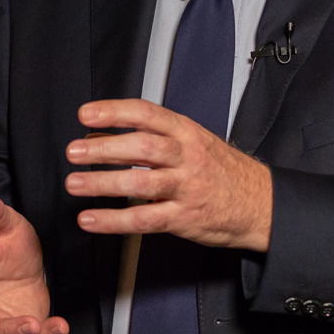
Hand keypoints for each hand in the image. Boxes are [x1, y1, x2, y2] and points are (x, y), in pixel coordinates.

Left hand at [63, 99, 273, 251]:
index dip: (114, 112)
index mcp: (187, 132)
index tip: (87, 114)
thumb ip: (150, 138)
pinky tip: (91, 220)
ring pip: (141, 183)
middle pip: (142, 147)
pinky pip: (144, 220)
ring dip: (103, 184)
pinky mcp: (183, 218)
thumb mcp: (193, 142)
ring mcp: (186, 188)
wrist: (259, 203)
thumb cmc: (222, 170)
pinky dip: (113, 221)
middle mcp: (187, 156)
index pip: (147, 114)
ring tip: (75, 184)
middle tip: (74, 152)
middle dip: (104, 148)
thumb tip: (100, 136)